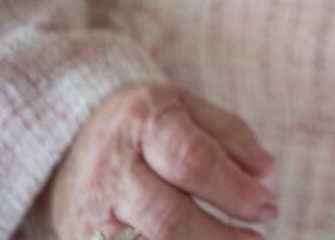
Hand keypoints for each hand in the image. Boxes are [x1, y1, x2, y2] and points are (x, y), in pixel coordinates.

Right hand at [43, 82, 277, 239]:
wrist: (66, 142)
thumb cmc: (146, 125)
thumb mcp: (186, 107)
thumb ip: (229, 134)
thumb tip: (265, 169)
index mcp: (142, 122)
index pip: (191, 160)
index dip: (234, 189)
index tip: (268, 207)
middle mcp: (112, 169)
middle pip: (168, 215)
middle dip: (219, 235)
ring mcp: (93, 213)